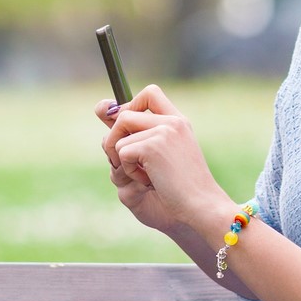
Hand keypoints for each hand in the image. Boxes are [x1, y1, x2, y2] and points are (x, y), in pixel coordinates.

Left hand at [96, 85, 235, 238]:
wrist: (201, 207)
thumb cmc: (179, 190)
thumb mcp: (158, 157)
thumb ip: (131, 133)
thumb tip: (100, 106)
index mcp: (178, 122)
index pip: (149, 93)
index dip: (129, 107)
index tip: (126, 130)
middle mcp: (172, 121)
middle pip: (123, 115)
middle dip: (114, 141)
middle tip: (127, 164)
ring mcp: (163, 131)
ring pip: (118, 136)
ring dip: (122, 161)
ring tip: (145, 176)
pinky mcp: (153, 146)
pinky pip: (122, 152)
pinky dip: (128, 172)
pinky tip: (149, 182)